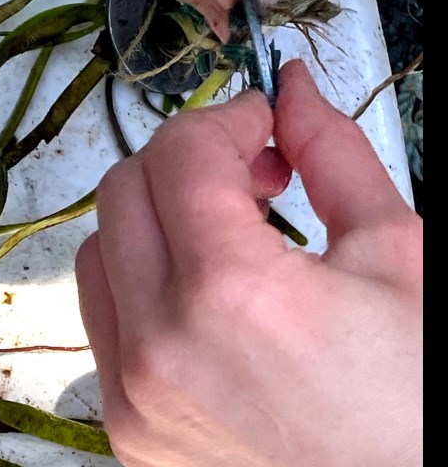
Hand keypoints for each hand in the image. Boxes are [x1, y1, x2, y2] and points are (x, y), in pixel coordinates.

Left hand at [76, 60, 421, 465]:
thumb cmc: (420, 401)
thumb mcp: (400, 256)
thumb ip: (333, 154)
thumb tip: (294, 88)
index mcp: (233, 295)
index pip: (180, 153)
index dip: (226, 120)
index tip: (263, 126)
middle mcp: (161, 347)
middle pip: (123, 190)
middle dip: (185, 162)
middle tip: (252, 175)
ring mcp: (133, 396)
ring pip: (100, 252)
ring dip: (155, 220)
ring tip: (228, 237)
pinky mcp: (127, 427)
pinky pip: (103, 321)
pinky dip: (141, 285)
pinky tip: (202, 296)